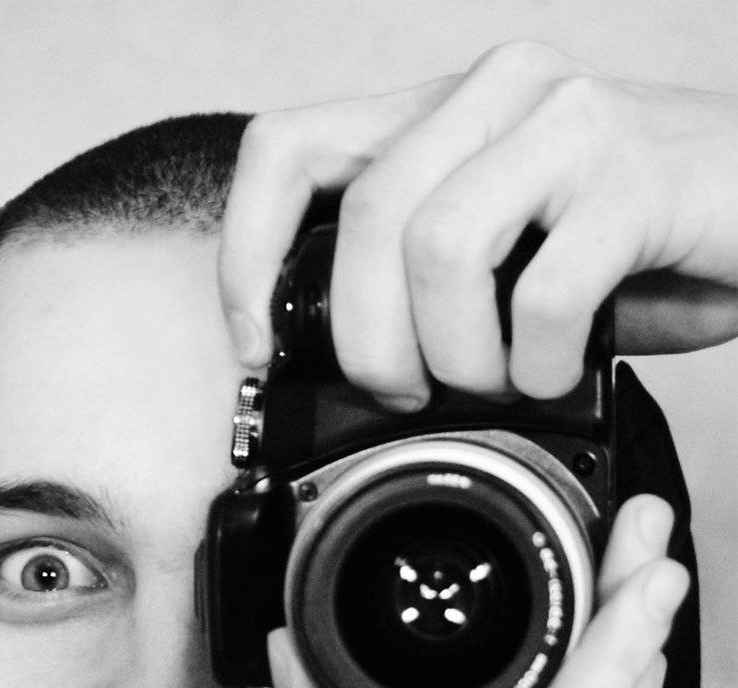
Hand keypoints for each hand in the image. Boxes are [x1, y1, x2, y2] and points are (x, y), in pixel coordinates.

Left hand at [219, 42, 737, 406]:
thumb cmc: (639, 238)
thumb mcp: (512, 251)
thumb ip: (428, 281)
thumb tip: (343, 367)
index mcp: (444, 110)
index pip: (290, 150)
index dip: (246, 257)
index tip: (261, 348)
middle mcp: (496, 93)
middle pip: (364, 220)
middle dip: (370, 345)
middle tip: (413, 395)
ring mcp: (568, 121)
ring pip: (439, 249)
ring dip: (458, 356)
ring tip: (499, 381)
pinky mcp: (636, 174)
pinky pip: (544, 290)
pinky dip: (540, 362)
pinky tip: (560, 370)